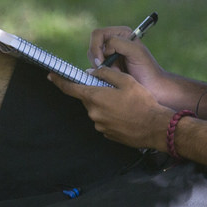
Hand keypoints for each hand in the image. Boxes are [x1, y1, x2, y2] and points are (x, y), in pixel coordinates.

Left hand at [50, 65, 172, 149]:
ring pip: (97, 109)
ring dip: (106, 104)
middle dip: (96, 92)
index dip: (59, 81)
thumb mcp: (126, 80)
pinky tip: (126, 114)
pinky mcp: (107, 134)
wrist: (155, 127)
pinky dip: (112, 115)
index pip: (70, 88)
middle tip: (114, 89)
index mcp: (95, 97)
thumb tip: (92, 72)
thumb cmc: (142, 102)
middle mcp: (93, 113)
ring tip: (125, 103)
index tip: (51, 76)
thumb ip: (106, 74)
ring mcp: (100, 125)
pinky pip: (105, 120)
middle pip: (88, 98)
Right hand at [89, 27, 167, 92]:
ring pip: (92, 58)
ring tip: (117, 74)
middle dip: (99, 60)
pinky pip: (95, 69)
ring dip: (102, 68)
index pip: (98, 34)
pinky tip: (114, 78)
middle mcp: (114, 42)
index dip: (97, 47)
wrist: (153, 88)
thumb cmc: (147, 69)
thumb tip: (103, 50)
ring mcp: (110, 55)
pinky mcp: (108, 67)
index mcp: (121, 34)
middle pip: (92, 46)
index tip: (103, 61)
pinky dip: (101, 74)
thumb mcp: (135, 51)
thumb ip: (118, 43)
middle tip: (113, 70)